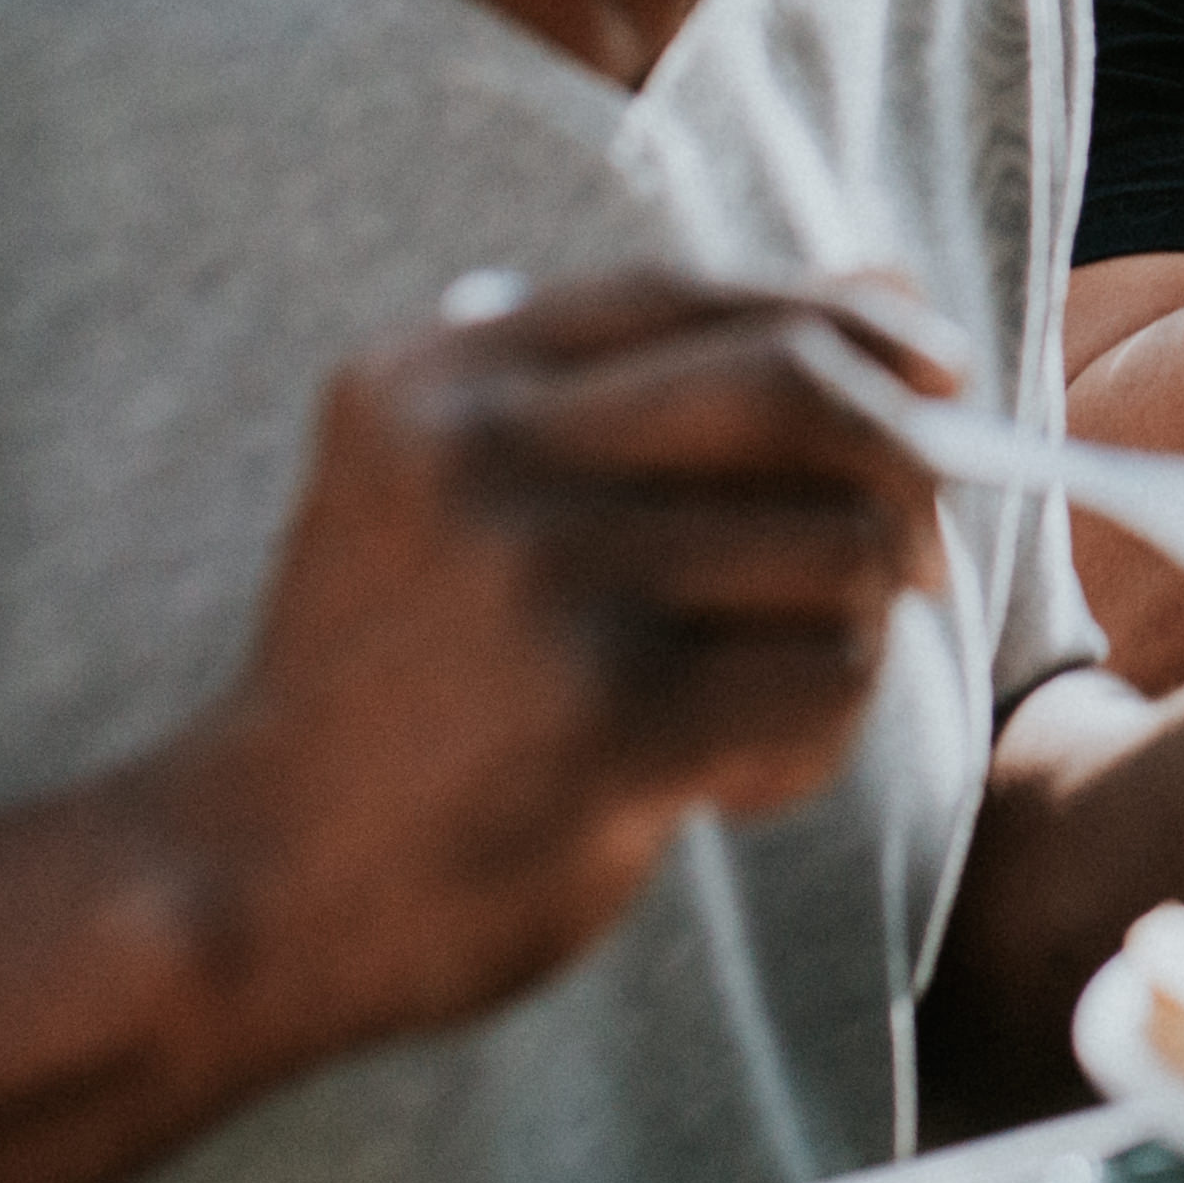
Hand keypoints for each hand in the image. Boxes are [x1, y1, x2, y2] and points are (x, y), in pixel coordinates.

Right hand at [135, 267, 958, 1056]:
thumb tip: (887, 296)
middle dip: (907, 453)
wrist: (246, 888)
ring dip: (852, 632)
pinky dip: (818, 735)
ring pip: (839, 550)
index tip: (937, 366)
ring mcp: (546, 582)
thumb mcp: (448, 490)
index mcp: (440, 376)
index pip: (696, 294)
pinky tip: (732, 779)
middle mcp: (485, 455)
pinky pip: (825, 681)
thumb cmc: (395, 686)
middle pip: (799, 387)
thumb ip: (620, 391)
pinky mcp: (609, 718)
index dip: (850, 315)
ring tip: (766, 696)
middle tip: (923, 548)